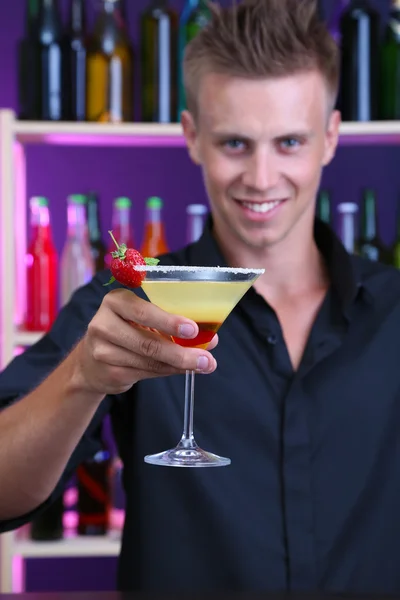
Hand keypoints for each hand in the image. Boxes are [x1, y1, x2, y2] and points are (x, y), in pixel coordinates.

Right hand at [74, 288, 217, 394]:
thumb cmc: (126, 331)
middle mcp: (103, 324)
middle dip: (181, 352)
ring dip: (180, 364)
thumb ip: (171, 325)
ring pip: (149, 361)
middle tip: (207, 358)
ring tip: (203, 365)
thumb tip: (210, 338)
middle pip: (147, 342)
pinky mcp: (108, 373)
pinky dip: (168, 371)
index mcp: (115, 301)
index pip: (142, 311)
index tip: (193, 330)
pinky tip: (183, 369)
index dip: (169, 322)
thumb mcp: (141, 319)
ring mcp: (103, 351)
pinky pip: (146, 373)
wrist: (90, 362)